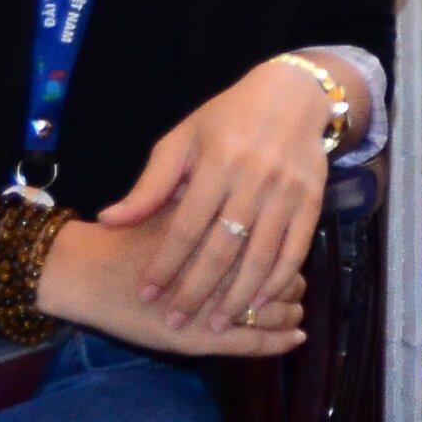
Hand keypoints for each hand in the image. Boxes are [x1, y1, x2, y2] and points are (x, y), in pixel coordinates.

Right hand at [38, 218, 306, 361]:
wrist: (85, 271)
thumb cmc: (129, 238)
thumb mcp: (171, 203)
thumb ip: (211, 206)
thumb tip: (250, 197)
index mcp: (220, 237)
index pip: (274, 244)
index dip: (287, 252)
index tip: (289, 255)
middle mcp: (223, 272)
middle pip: (279, 278)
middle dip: (293, 286)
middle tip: (299, 288)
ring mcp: (212, 309)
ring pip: (271, 313)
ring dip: (290, 313)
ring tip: (297, 313)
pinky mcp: (201, 340)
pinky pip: (253, 344)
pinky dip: (278, 343)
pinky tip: (296, 339)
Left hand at [98, 58, 336, 335]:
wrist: (292, 95)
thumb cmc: (227, 118)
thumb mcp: (182, 141)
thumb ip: (149, 186)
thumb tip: (109, 221)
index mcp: (217, 163)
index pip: (185, 226)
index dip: (165, 264)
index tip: (146, 293)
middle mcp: (254, 180)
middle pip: (222, 248)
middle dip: (196, 290)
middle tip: (175, 322)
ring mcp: (287, 192)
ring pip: (260, 256)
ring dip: (237, 296)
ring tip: (216, 326)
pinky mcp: (312, 200)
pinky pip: (295, 249)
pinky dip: (278, 280)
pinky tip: (260, 303)